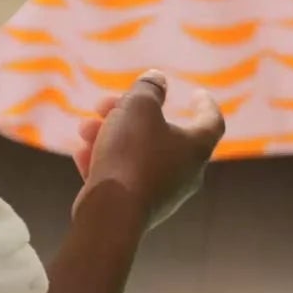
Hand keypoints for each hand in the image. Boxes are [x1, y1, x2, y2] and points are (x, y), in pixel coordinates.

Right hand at [75, 71, 225, 228]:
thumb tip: (157, 79)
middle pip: (161, 134)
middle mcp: (186, 172)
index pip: (211, 121)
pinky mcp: (138, 208)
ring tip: (85, 128)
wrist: (111, 214)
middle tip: (104, 103)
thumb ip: (148, 90)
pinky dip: (105, 162)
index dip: (205, 104)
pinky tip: (81, 155)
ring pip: (136, 154)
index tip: (196, 93)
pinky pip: (124, 177)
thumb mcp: (138, 108)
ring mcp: (163, 193)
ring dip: (110, 136)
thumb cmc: (131, 155)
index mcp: (197, 147)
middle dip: (129, 114)